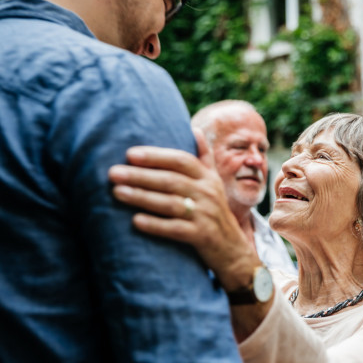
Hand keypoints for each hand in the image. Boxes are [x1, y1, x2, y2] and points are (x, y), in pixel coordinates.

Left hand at [108, 139, 257, 290]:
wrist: (232, 249)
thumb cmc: (215, 211)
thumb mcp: (214, 182)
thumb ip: (203, 157)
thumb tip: (194, 129)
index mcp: (207, 178)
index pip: (182, 160)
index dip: (156, 156)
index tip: (130, 154)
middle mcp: (208, 193)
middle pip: (171, 180)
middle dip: (141, 176)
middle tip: (113, 172)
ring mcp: (205, 215)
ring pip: (170, 203)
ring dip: (142, 197)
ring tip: (117, 192)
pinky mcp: (201, 236)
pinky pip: (176, 229)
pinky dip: (155, 225)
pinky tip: (135, 221)